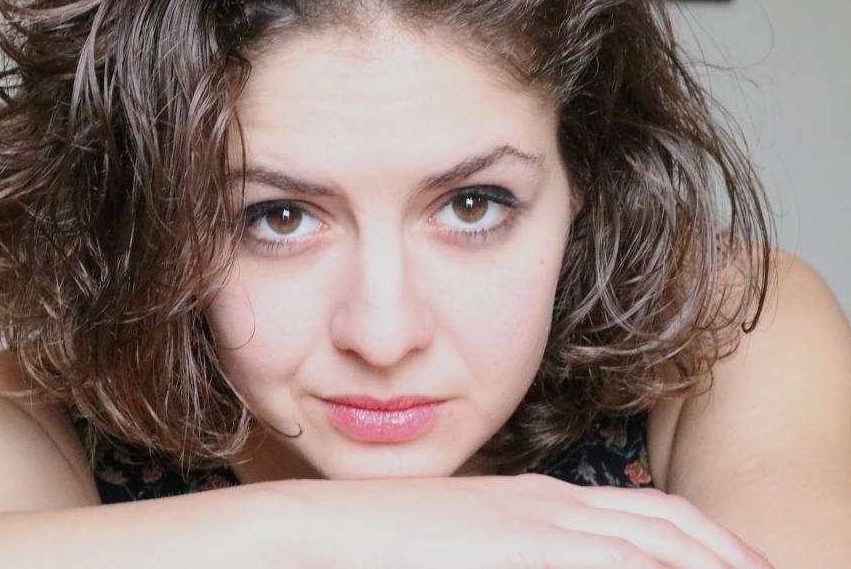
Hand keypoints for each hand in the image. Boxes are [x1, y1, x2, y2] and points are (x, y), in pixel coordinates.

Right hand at [276, 473, 772, 567]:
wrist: (328, 530)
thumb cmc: (388, 543)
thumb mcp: (469, 538)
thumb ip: (515, 550)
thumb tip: (542, 558)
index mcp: (542, 499)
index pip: (647, 512)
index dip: (702, 538)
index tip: (733, 564)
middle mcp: (551, 504)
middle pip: (666, 524)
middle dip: (725, 553)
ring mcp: (537, 525)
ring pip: (653, 544)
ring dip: (706, 563)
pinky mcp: (520, 547)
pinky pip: (614, 564)